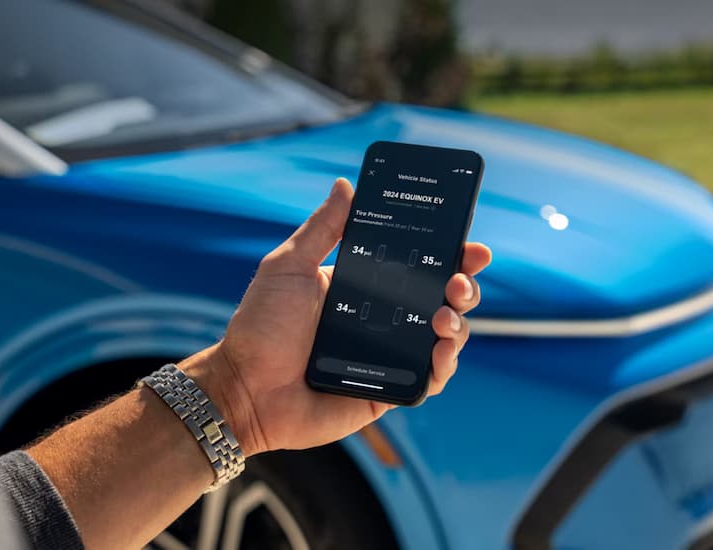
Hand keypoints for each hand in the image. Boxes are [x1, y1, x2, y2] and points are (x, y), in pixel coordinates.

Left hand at [184, 178, 490, 455]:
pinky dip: (443, 366)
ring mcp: (388, 357)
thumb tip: (345, 184)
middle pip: (441, 299)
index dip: (449, 255)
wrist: (243, 390)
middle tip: (459, 280)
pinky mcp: (388, 391)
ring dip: (457, 324)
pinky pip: (428, 380)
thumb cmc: (259, 328)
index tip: (470, 245)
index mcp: (363, 288)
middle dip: (463, 286)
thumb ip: (321, 229)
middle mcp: (382, 321)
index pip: (417, 266)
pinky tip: (441, 352)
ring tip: (444, 317)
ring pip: (443, 338)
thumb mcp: (288, 267)